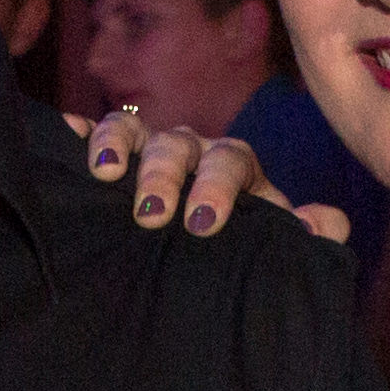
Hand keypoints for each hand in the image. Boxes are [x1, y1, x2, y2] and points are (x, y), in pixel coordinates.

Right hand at [74, 105, 347, 243]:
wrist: (209, 259)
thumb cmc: (242, 247)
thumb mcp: (277, 243)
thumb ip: (310, 234)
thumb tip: (323, 225)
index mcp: (234, 168)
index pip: (231, 162)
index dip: (217, 187)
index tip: (203, 223)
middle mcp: (191, 152)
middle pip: (179, 146)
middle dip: (165, 175)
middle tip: (152, 213)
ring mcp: (148, 151)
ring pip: (134, 131)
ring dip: (119, 147)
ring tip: (105, 175)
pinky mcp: (112, 158)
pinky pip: (94, 134)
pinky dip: (82, 134)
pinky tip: (66, 138)